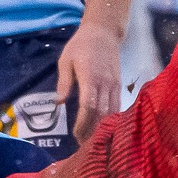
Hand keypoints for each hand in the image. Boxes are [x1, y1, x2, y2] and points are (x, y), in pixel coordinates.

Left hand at [56, 24, 122, 141]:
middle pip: (101, 113)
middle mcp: (105, 82)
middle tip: (82, 144)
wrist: (103, 32)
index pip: (89, 105)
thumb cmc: (81, 45)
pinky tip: (104, 127)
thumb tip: (59, 103)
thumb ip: (64, 82)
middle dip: (92, 130)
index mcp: (90, 77)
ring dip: (102, 127)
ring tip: (91, 139)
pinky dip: (111, 118)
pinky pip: (117, 105)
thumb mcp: (66, 60)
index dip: (83, 123)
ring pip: (111, 111)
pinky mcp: (119, 84)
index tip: (76, 134)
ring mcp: (114, 84)